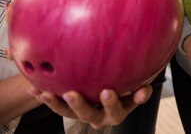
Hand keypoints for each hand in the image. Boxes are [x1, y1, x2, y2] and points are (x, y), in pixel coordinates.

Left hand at [30, 87, 151, 128]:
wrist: (112, 92)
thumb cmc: (129, 88)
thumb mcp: (137, 91)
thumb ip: (141, 92)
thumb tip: (144, 90)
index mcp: (116, 112)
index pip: (115, 111)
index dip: (111, 103)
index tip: (107, 91)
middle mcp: (97, 117)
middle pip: (87, 114)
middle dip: (78, 105)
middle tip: (71, 93)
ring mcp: (81, 113)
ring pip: (67, 113)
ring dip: (55, 104)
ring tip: (45, 94)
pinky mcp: (69, 108)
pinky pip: (55, 104)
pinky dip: (44, 98)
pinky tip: (33, 88)